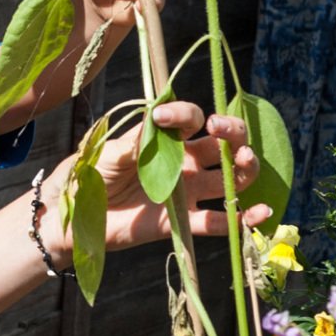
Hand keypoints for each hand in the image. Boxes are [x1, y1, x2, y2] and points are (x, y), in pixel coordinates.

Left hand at [40, 102, 266, 263]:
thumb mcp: (107, 154)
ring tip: (243, 162)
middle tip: (220, 130)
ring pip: (230, 179)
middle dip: (233, 133)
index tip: (163, 116)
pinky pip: (220, 222)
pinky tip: (259, 212)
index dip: (184, 114)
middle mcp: (185, 163)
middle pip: (224, 144)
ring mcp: (188, 192)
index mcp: (167, 141)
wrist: (76, 215)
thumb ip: (133, 142)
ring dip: (245, 169)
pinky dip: (243, 219)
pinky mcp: (183, 222)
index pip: (191, 120)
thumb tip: (156, 122)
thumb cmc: (89, 176)